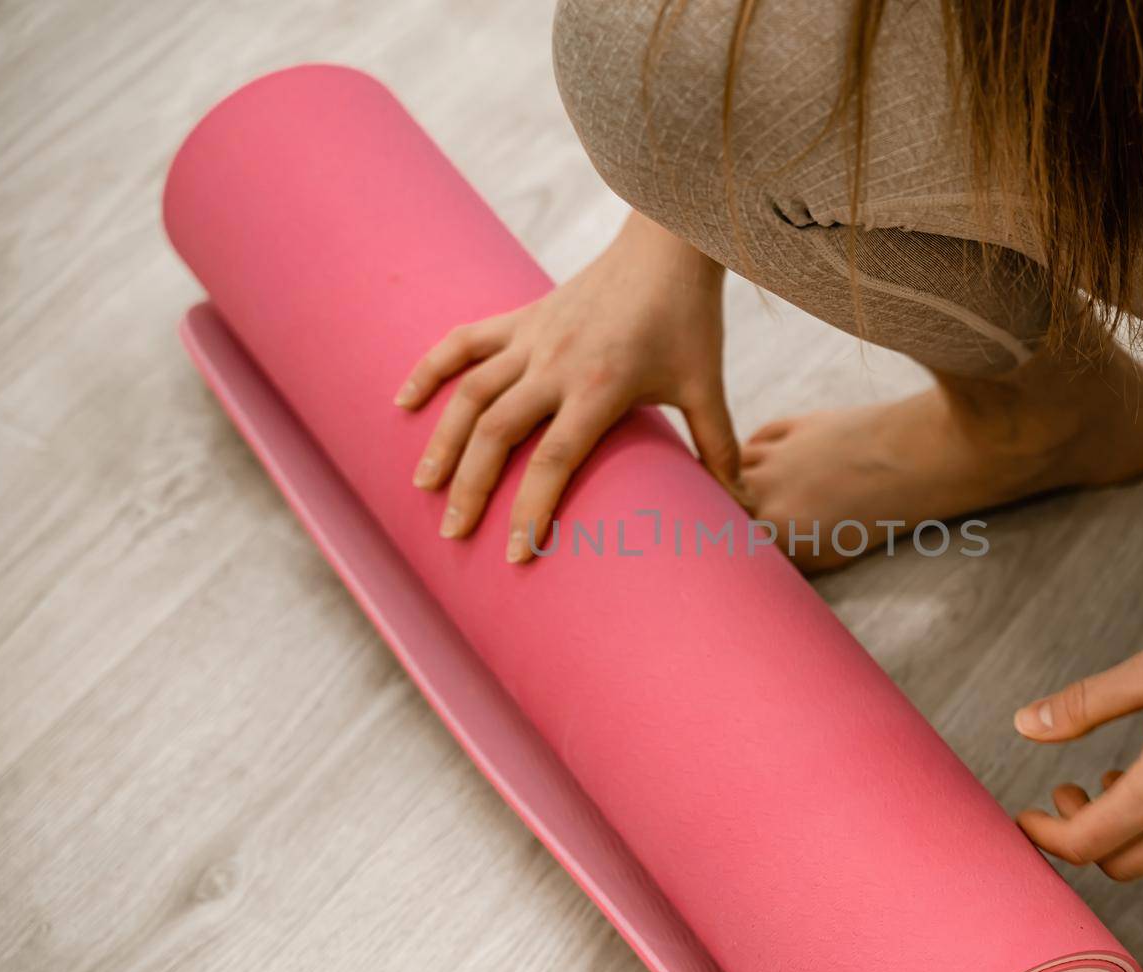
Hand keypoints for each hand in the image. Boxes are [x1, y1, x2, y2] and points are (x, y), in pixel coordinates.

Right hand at [394, 212, 734, 560]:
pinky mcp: (520, 317)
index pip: (555, 459)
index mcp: (600, 386)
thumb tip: (740, 505)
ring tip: (423, 486)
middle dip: (472, 487)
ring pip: (470, 392)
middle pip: (497, 432)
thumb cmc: (688, 319)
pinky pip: (464, 343)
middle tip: (453, 535)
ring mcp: (532, 337)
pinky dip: (430, 369)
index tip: (516, 555)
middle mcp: (555, 363)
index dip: (531, 509)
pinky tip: (402, 402)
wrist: (667, 246)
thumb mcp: (705, 386)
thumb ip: (718, 447)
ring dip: (443, 440)